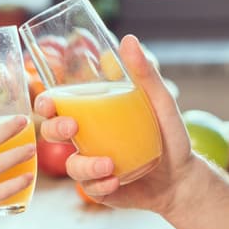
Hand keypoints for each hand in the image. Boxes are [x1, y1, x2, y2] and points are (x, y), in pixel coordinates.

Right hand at [35, 34, 197, 215]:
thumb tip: (128, 39)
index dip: (45, 104)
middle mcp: (86, 140)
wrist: (183, 178)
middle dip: (54, 130)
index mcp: (93, 116)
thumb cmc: (169, 136)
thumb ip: (145, 74)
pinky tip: (116, 180)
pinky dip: (99, 184)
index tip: (50, 103)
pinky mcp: (100, 189)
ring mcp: (91, 166)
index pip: (57, 107)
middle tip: (72, 127)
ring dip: (84, 164)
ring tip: (109, 164)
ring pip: (71, 165)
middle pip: (51, 134)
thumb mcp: (161, 103)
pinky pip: (89, 188)